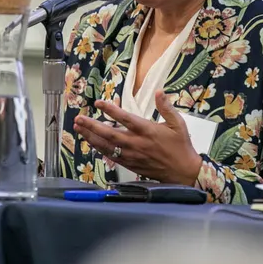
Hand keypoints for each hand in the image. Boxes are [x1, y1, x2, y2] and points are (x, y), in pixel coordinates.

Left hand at [72, 91, 202, 185]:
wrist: (183, 172)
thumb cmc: (181, 146)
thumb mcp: (178, 123)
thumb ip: (166, 107)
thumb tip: (159, 91)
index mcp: (148, 131)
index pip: (125, 119)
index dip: (110, 110)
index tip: (98, 103)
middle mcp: (137, 143)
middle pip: (110, 134)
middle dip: (92, 126)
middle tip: (79, 119)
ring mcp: (132, 155)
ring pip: (107, 146)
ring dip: (91, 138)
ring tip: (79, 129)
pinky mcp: (130, 165)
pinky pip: (112, 157)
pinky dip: (100, 150)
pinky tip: (91, 143)